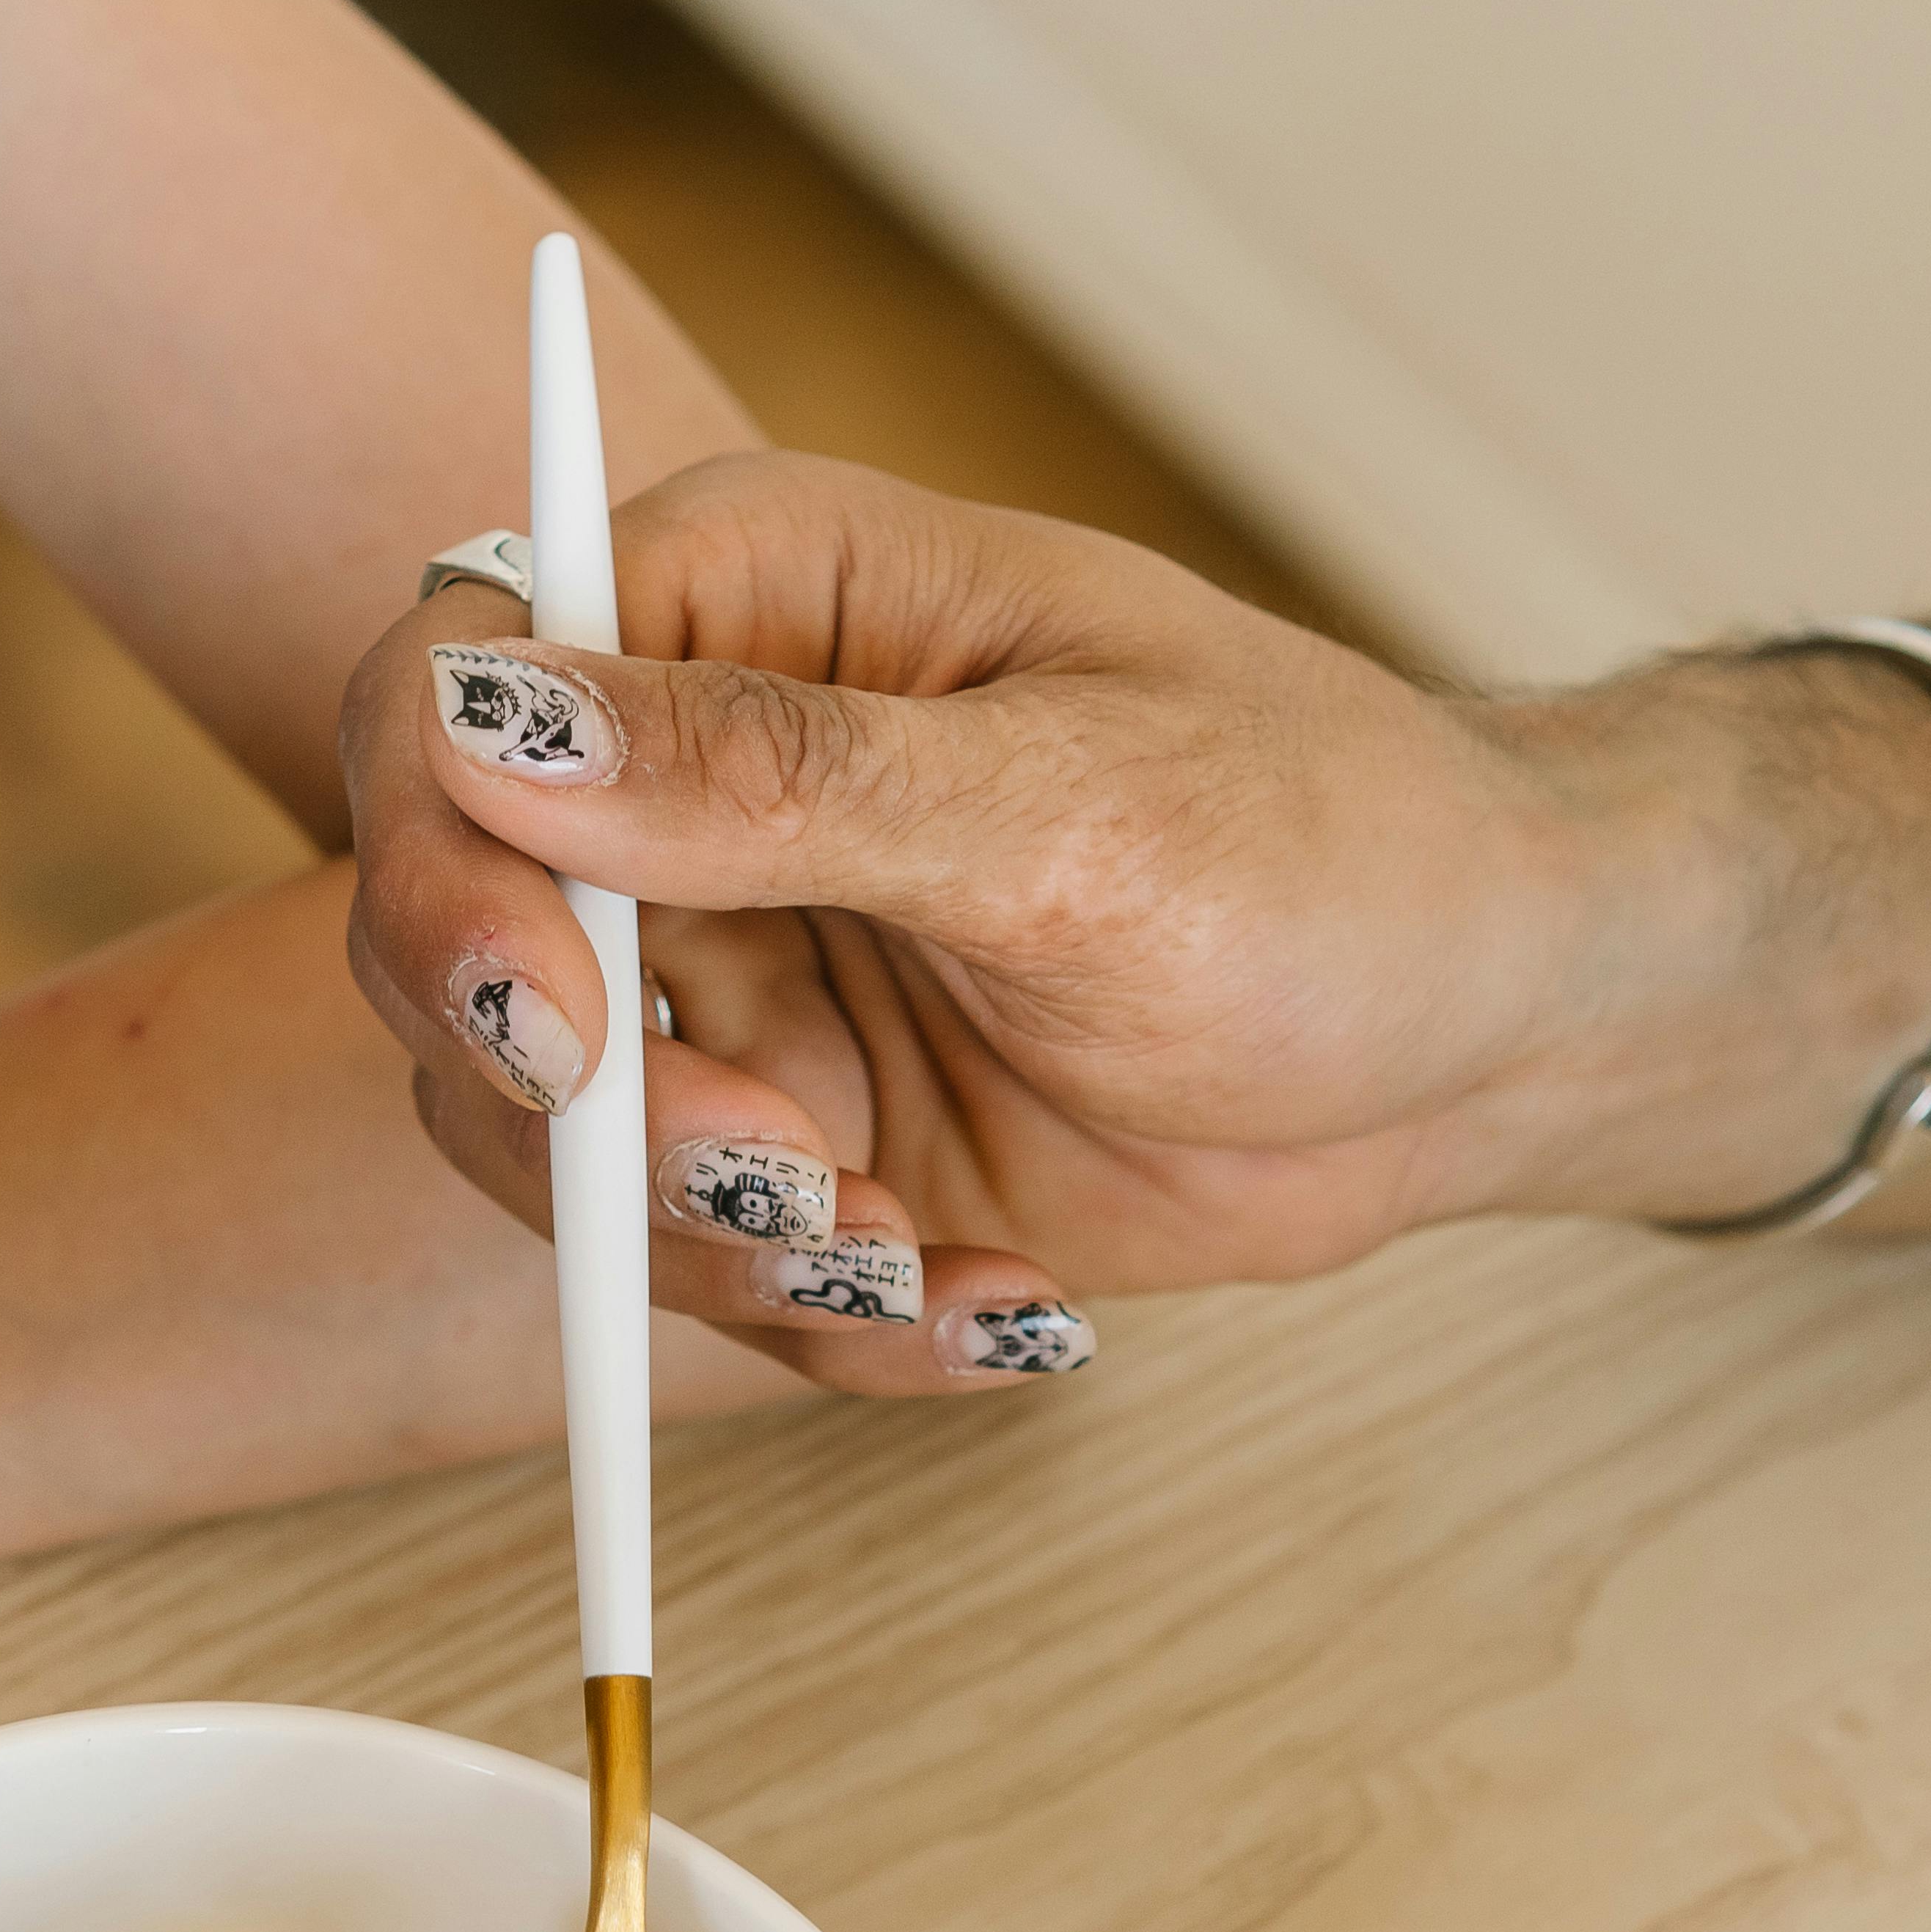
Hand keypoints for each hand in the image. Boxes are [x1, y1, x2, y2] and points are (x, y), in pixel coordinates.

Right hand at [335, 452, 1930, 1354]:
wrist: (1482, 1029)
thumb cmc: (1336, 846)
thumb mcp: (1072, 805)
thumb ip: (776, 774)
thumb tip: (500, 724)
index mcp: (742, 606)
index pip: (449, 699)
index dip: (448, 870)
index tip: (560, 1028)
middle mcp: (694, 788)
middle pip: (466, 955)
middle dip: (603, 1122)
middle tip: (788, 1182)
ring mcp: (735, 976)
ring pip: (557, 1156)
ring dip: (718, 1252)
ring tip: (914, 1254)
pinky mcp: (790, 1140)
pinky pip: (700, 1274)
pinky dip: (835, 1324)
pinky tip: (998, 1300)